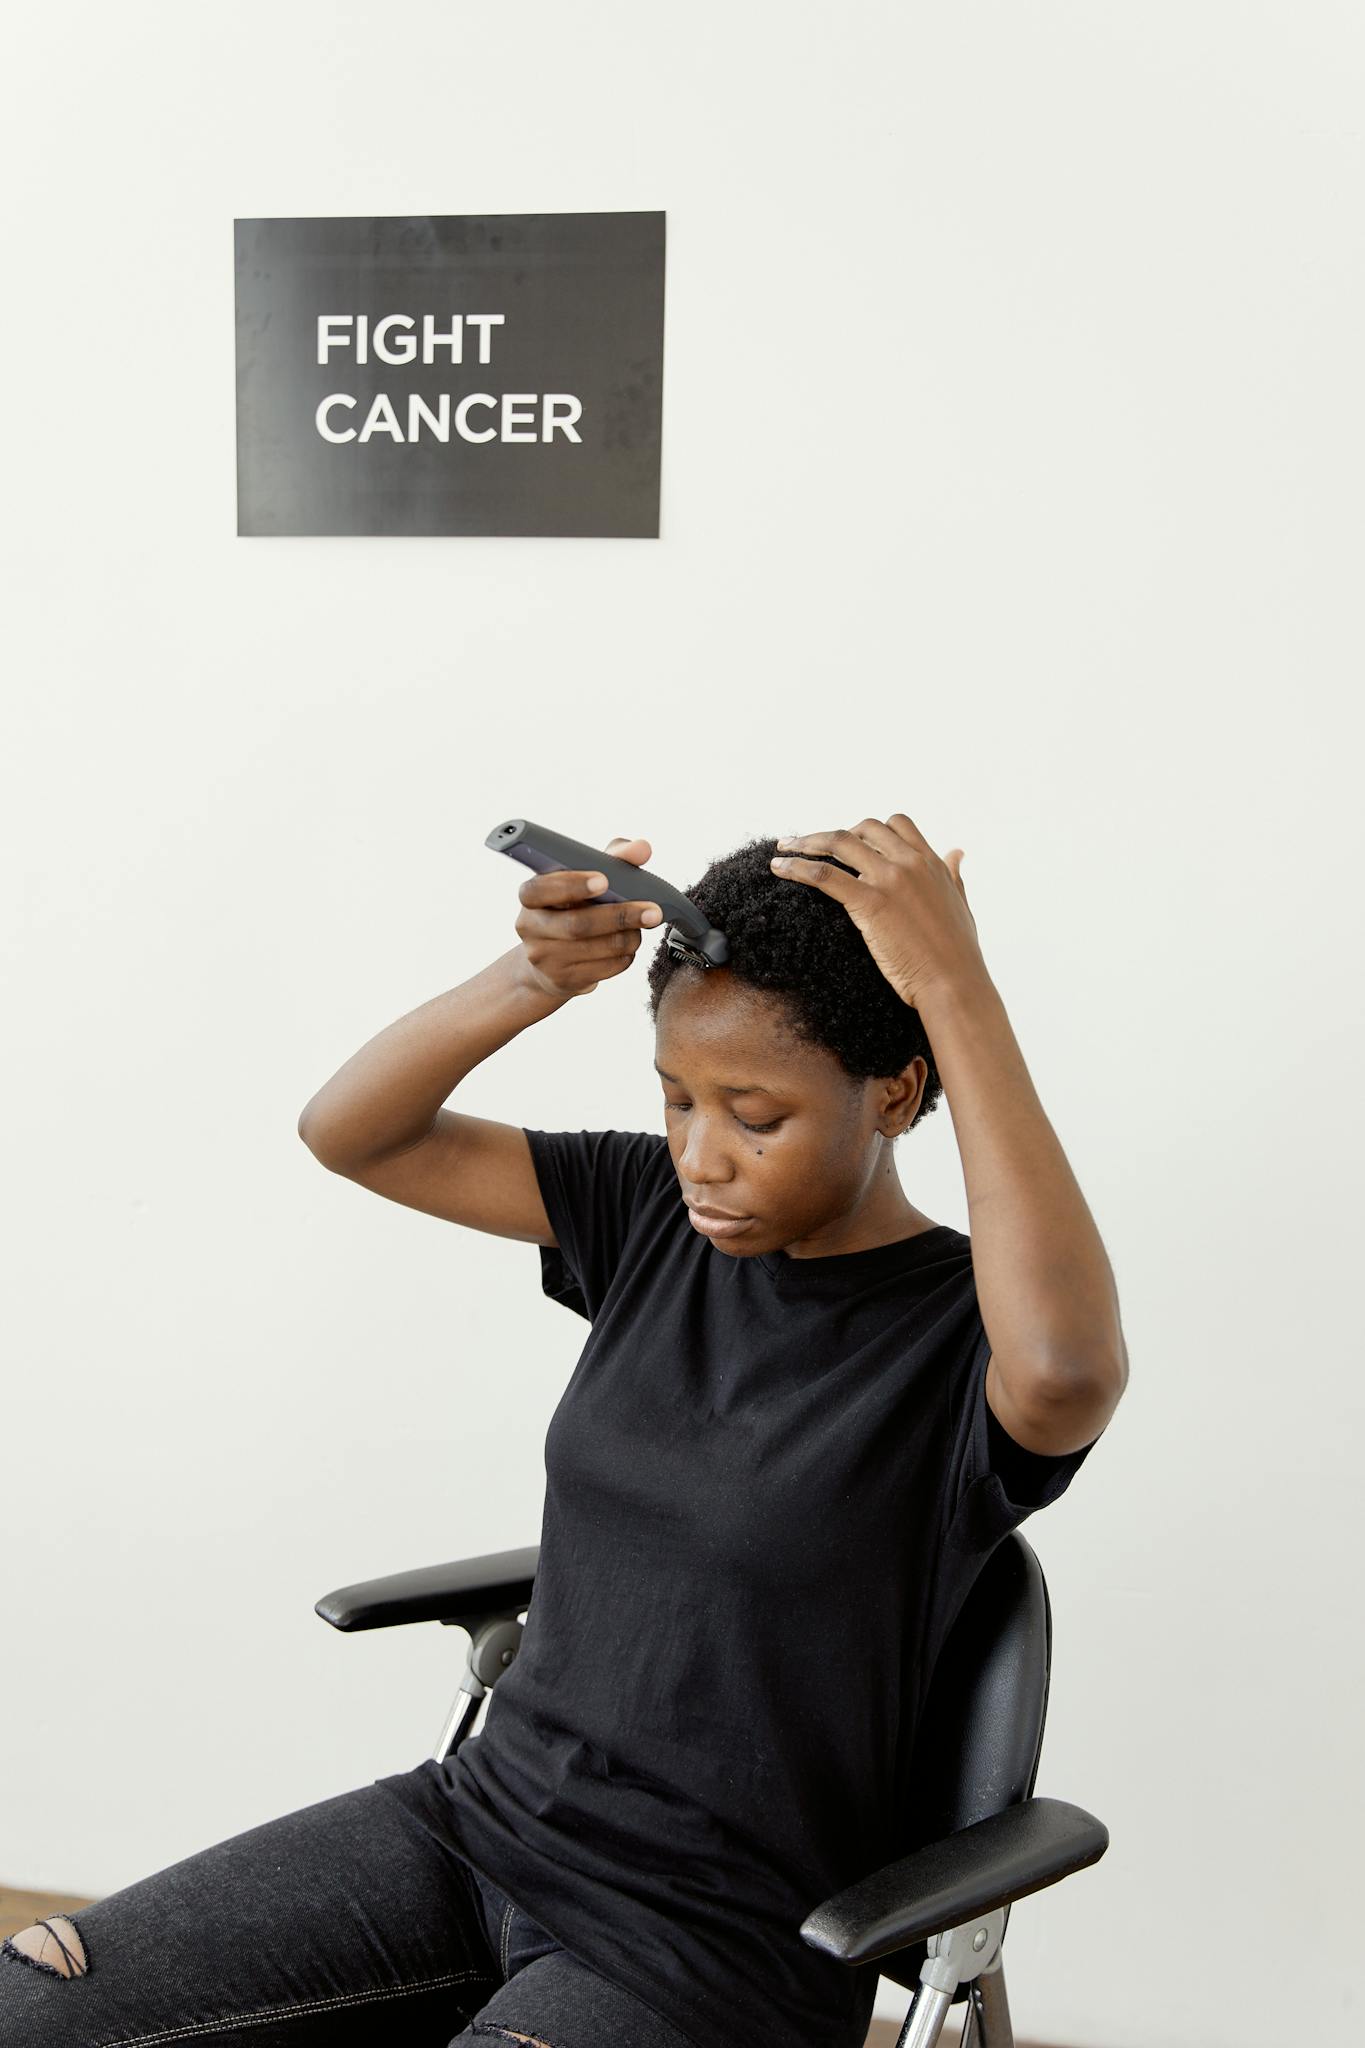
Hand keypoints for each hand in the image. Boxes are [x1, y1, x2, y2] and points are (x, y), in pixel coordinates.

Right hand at [514, 835, 663, 998]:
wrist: (550, 960)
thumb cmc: (574, 907)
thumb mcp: (587, 878)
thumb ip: (614, 858)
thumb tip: (642, 848)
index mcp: (531, 896)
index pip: (542, 888)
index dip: (572, 885)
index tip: (604, 880)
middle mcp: (530, 927)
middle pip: (577, 925)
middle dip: (620, 916)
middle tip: (653, 911)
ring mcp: (544, 957)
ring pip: (595, 949)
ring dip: (628, 937)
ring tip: (642, 927)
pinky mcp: (562, 980)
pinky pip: (604, 969)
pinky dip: (624, 956)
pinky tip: (628, 946)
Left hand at [769, 814, 987, 1010]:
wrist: (954, 983)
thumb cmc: (959, 954)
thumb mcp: (960, 903)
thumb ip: (954, 874)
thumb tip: (958, 850)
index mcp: (931, 863)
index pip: (897, 825)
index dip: (869, 829)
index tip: (851, 841)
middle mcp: (910, 863)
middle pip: (864, 828)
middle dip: (835, 833)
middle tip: (812, 846)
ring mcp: (890, 880)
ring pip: (840, 842)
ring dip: (808, 841)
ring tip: (785, 848)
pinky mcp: (871, 902)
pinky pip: (824, 875)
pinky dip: (797, 867)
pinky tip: (779, 868)